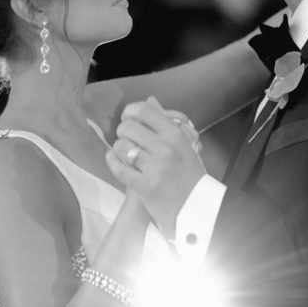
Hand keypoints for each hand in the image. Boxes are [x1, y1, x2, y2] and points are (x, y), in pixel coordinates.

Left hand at [105, 97, 205, 238]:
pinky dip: (112, 161)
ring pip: (121, 146)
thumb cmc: (188, 173)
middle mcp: (165, 148)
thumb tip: (150, 100)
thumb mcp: (183, 143)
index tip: (128, 118)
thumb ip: (165, 121)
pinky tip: (114, 159)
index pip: (144, 110)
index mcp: (175, 134)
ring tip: (124, 152)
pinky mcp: (145, 186)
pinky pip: (119, 168)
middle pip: (128, 127)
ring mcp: (154, 167)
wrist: (195, 205)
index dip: (130, 112)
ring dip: (118, 148)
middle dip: (123, 131)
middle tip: (126, 137)